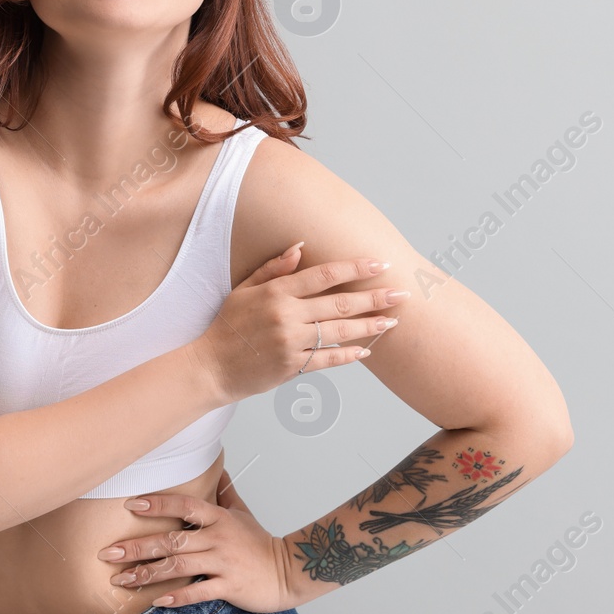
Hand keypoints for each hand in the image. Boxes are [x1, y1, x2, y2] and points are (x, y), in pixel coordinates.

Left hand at [98, 468, 300, 613]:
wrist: (288, 571)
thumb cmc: (260, 543)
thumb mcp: (242, 512)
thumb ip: (224, 492)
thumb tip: (216, 468)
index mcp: (218, 518)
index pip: (185, 506)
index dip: (158, 504)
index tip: (132, 505)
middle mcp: (218, 538)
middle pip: (172, 540)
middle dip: (137, 547)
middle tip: (109, 553)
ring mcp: (223, 563)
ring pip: (179, 566)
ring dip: (147, 573)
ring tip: (122, 579)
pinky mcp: (229, 587)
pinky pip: (198, 592)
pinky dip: (177, 596)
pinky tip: (156, 601)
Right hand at [190, 242, 404, 403]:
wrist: (211, 366)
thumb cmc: (229, 325)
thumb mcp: (244, 289)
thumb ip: (273, 268)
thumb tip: (301, 246)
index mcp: (276, 292)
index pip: (324, 274)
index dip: (355, 268)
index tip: (379, 263)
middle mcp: (286, 315)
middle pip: (339, 303)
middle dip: (374, 297)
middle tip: (401, 293)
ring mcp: (290, 342)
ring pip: (339, 333)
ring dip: (369, 326)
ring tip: (392, 321)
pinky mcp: (291, 366)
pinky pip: (327, 360)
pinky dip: (348, 356)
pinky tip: (367, 351)